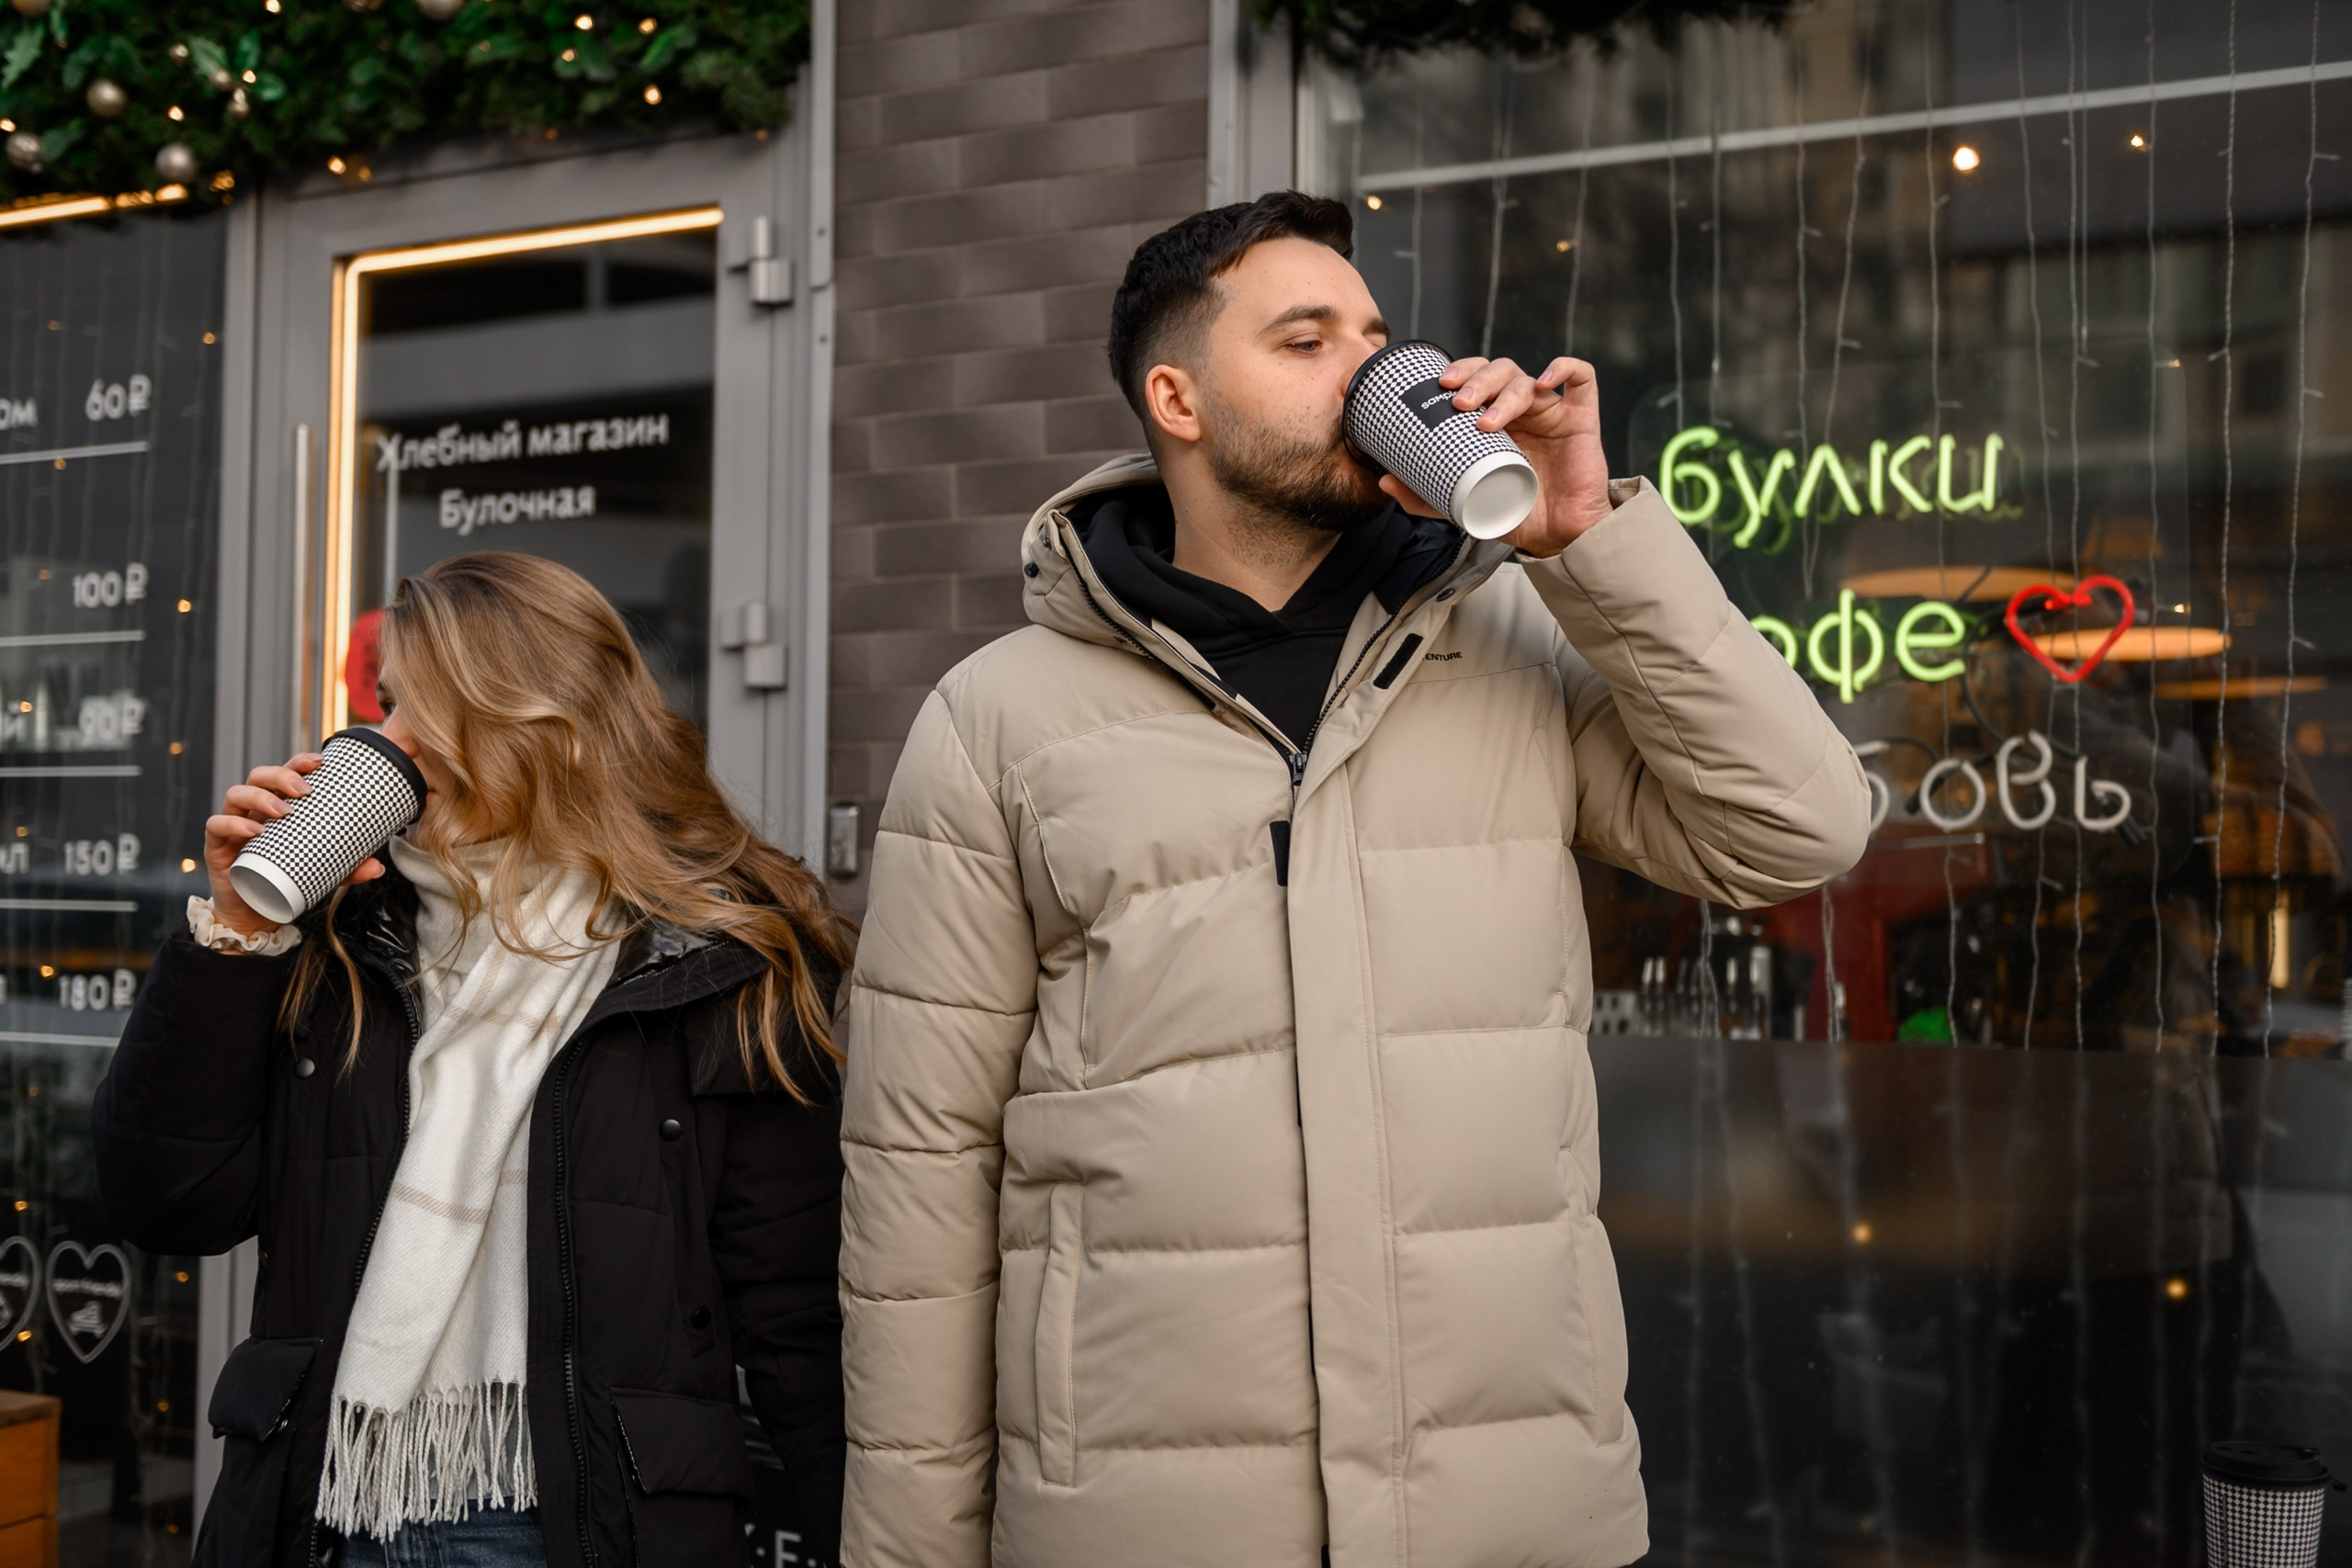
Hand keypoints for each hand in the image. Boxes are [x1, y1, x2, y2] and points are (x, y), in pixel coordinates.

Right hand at [204, 754, 385, 935]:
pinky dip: (232, 823)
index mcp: (278, 806)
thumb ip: (349, 868)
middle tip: (304, 790)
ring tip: (284, 812)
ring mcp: (233, 825)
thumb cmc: (288, 880)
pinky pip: (216, 826)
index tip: (321, 762)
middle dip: (281, 775)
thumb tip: (378, 866)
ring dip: (260, 796)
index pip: (285, 773)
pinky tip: (253, 831)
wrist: (258, 912)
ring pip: (236, 794)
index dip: (299, 762)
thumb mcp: (324, 873)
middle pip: (259, 776)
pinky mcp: (217, 846)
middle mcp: (254, 809)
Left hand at [1376, 355, 1612, 557]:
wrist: (1556, 538)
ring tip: (1485, 422)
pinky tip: (1544, 381)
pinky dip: (1564, 368)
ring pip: (1528, 379)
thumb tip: (1384, 482)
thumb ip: (1425, 496)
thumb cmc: (1514, 513)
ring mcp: (1551, 412)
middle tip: (1457, 401)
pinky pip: (1582, 378)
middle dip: (1476, 379)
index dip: (1460, 371)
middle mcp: (1522, 410)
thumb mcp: (1462, 505)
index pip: (1477, 378)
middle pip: (1500, 370)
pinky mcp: (1582, 420)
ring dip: (1504, 393)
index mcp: (1496, 419)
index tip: (1440, 385)